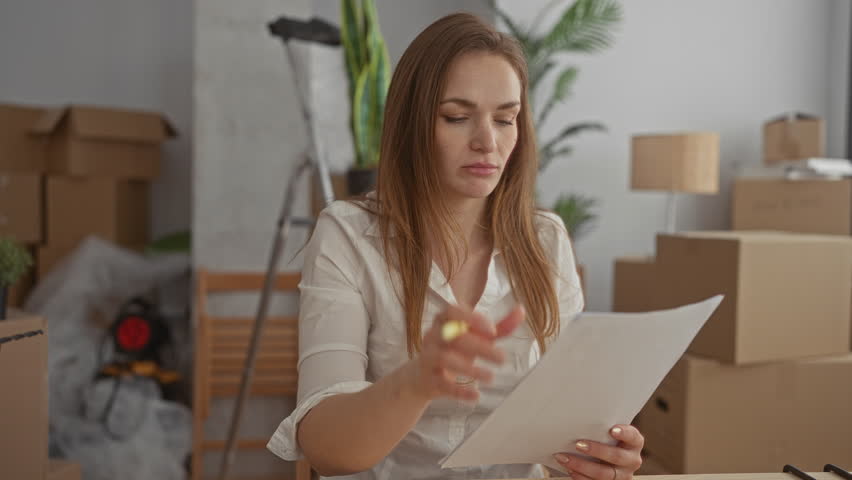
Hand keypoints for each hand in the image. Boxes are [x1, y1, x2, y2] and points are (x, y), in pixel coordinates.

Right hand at [404, 304, 524, 401]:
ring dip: (470, 368)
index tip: (493, 331)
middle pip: (453, 337)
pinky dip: (460, 391)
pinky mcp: (428, 379)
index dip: (472, 319)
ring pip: (444, 358)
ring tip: (491, 377)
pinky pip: (443, 384)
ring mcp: (428, 358)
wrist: (425, 376)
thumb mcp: (478, 337)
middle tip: (502, 359)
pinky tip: (476, 395)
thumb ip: (500, 327)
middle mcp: (433, 336)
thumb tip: (521, 311)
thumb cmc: (456, 350)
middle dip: (480, 347)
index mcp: (444, 321)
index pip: (452, 311)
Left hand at [552, 425, 643, 479]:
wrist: (608, 460)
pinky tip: (570, 469)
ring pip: (604, 474)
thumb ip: (602, 428)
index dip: (624, 433)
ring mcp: (622, 475)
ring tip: (564, 458)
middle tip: (578, 445)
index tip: (612, 430)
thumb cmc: (606, 439)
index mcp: (634, 443)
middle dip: (596, 450)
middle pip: (616, 457)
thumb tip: (579, 417)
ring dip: (581, 466)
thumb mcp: (609, 433)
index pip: (632, 436)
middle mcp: (632, 460)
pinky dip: (580, 477)